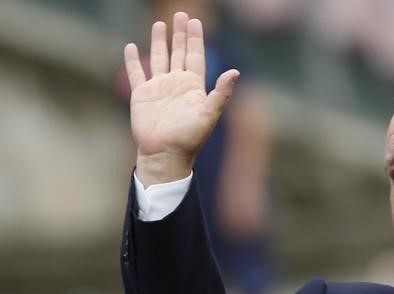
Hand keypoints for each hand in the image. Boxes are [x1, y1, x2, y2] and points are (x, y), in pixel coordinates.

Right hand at [124, 12, 238, 186]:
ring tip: (160, 23)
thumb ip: (221, 93)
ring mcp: (158, 88)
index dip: (195, 39)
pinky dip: (133, 60)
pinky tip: (132, 47)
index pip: (195, 56)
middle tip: (182, 14)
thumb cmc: (189, 138)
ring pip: (159, 58)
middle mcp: (176, 84)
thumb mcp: (209, 114)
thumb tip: (235, 72)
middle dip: (180, 34)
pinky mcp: (141, 95)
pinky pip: (137, 73)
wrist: (165, 154)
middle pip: (178, 52)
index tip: (196, 22)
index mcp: (193, 86)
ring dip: (159, 41)